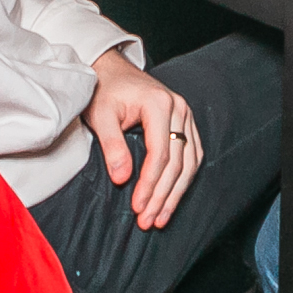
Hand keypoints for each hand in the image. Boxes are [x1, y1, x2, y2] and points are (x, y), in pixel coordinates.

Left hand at [84, 49, 201, 229]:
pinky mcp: (185, 122)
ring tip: (161, 217)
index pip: (160, 154)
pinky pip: (192, 154)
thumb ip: (112, 146)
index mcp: (159, 104)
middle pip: (177, 162)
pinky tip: (174, 197)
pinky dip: (185, 179)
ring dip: (176, 193)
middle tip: (148, 221)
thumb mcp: (101, 115)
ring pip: (190, 162)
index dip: (150, 184)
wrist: (111, 71)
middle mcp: (178, 108)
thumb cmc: (104, 92)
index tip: (138, 207)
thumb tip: (122, 179)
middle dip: (162, 195)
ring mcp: (185, 114)